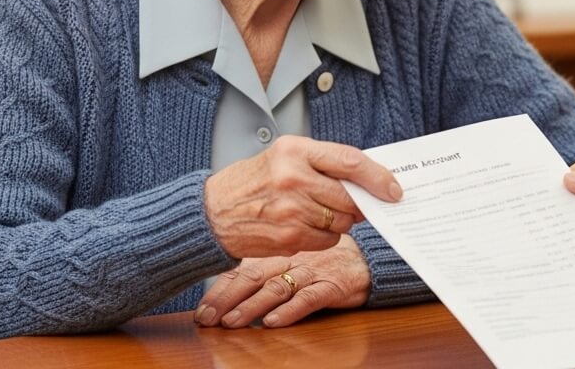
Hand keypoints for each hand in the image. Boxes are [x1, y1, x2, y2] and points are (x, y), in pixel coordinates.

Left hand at [196, 235, 369, 328]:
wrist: (372, 257)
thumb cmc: (329, 259)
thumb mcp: (295, 257)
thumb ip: (267, 268)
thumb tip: (229, 292)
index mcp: (279, 252)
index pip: (242, 270)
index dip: (219, 289)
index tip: (201, 309)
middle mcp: (293, 259)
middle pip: (253, 277)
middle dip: (226, 300)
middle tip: (207, 319)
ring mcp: (314, 271)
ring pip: (277, 287)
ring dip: (252, 306)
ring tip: (232, 322)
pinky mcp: (334, 284)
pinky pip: (310, 297)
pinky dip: (291, 309)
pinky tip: (275, 321)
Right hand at [204, 135, 400, 258]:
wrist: (212, 213)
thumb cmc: (254, 182)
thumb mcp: (284, 157)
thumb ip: (324, 163)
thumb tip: (369, 179)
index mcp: (295, 150)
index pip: (350, 161)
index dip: (378, 177)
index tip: (394, 189)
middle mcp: (293, 178)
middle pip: (350, 196)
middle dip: (361, 204)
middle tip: (363, 205)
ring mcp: (291, 210)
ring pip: (342, 221)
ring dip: (342, 220)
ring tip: (321, 212)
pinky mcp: (288, 237)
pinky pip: (328, 239)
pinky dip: (326, 236)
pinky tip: (307, 226)